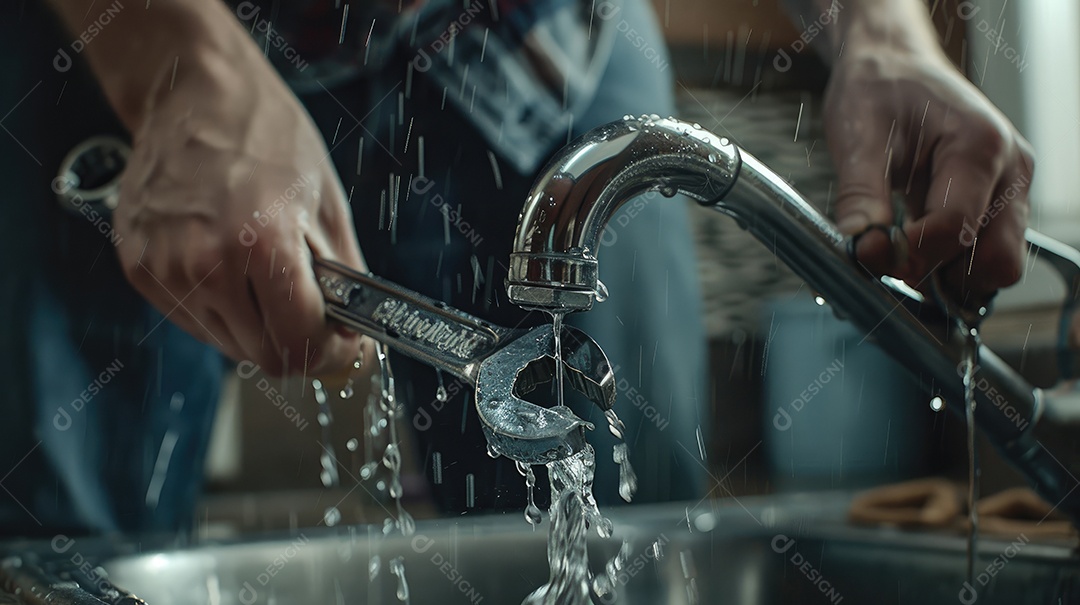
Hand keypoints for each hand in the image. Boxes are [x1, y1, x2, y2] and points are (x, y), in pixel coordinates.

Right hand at [112, 20, 365, 375]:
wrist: (195, 94)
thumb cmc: (267, 137)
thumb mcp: (326, 205)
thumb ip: (345, 281)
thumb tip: (355, 337)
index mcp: (261, 244)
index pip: (300, 344)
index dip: (331, 353)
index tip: (343, 344)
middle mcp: (205, 264)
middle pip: (264, 355)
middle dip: (298, 342)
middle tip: (312, 312)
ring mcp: (164, 270)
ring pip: (228, 344)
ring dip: (258, 327)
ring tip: (265, 275)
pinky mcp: (139, 270)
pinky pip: (193, 320)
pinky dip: (221, 310)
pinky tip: (229, 265)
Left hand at [826, 37, 1033, 303]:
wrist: (892, 66)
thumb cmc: (879, 89)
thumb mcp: (857, 135)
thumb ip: (861, 194)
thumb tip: (862, 247)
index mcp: (980, 145)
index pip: (956, 227)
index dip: (909, 253)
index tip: (867, 254)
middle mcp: (1009, 170)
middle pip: (996, 260)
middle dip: (940, 272)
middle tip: (887, 260)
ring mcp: (1008, 189)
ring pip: (995, 264)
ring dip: (947, 273)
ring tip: (898, 249)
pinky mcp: (995, 202)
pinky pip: (982, 252)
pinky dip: (948, 263)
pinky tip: (910, 244)